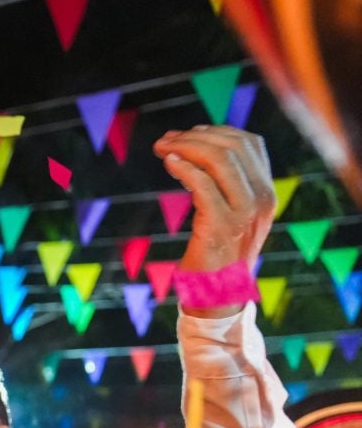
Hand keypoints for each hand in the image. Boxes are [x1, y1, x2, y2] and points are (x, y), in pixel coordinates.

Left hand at [153, 127, 275, 311]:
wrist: (219, 296)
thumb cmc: (217, 254)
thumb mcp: (230, 214)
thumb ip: (225, 185)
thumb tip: (198, 149)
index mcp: (266, 191)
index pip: (249, 143)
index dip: (216, 131)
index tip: (187, 133)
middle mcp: (262, 198)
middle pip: (232, 146)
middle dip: (194, 136)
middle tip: (165, 140)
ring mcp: (244, 213)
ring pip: (220, 160)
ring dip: (186, 147)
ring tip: (162, 148)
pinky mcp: (221, 226)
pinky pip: (203, 186)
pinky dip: (184, 169)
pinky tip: (169, 164)